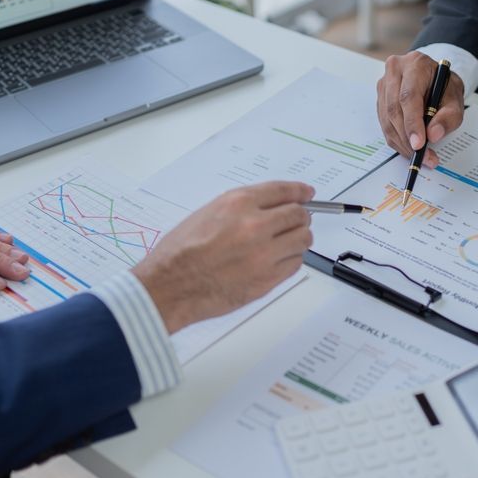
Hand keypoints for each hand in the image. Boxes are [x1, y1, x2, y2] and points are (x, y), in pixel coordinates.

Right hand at [131, 181, 313, 333]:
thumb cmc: (180, 253)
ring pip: (302, 240)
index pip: (283, 191)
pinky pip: (295, 264)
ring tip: (284, 243)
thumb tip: (269, 207)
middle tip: (296, 221)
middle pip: (298, 215)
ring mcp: (264, 254)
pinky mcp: (267, 279)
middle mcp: (255, 225)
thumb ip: (241, 208)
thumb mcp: (207, 213)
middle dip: (300, 217)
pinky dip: (290, 260)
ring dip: (297, 239)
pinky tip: (276, 260)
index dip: (299, 191)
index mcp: (238, 204)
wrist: (170, 286)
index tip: (306, 193)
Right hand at [377, 51, 464, 167]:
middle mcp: (395, 71)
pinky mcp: (380, 98)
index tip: (419, 145)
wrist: (435, 79)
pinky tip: (409, 148)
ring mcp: (384, 84)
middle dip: (407, 138)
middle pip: (394, 110)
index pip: (408, 96)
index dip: (412, 123)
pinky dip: (397, 140)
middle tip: (421, 155)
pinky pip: (385, 124)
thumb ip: (448, 117)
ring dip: (401, 142)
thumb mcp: (455, 100)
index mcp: (415, 64)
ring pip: (387, 120)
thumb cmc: (445, 87)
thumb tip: (433, 135)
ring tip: (419, 156)